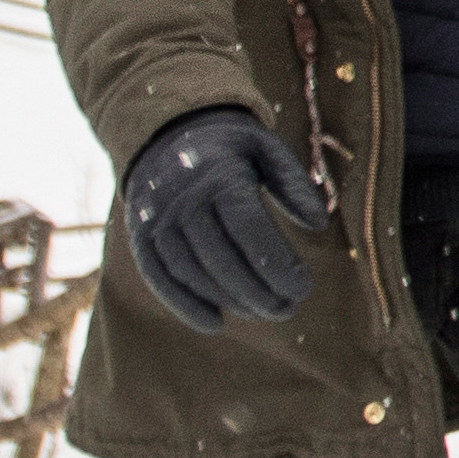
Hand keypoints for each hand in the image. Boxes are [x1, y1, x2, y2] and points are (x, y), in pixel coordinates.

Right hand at [120, 108, 328, 332]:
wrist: (167, 134)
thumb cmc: (231, 149)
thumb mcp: (267, 151)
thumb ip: (293, 184)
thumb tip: (317, 224)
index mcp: (219, 176)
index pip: (248, 228)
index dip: (276, 263)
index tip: (303, 288)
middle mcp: (183, 199)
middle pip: (220, 257)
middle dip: (256, 291)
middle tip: (287, 309)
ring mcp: (157, 219)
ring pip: (190, 271)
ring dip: (227, 300)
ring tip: (262, 313)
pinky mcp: (140, 236)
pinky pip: (157, 276)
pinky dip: (183, 304)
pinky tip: (214, 323)